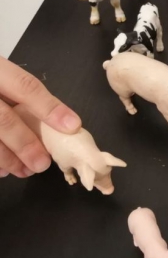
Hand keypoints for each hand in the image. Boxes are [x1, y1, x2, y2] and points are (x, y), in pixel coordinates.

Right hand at [0, 57, 80, 177]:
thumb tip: (57, 120)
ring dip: (5, 158)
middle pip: (2, 118)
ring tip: (23, 171)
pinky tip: (1, 170)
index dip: (49, 107)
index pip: (25, 86)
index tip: (71, 126)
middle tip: (42, 163)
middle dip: (24, 144)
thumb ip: (19, 92)